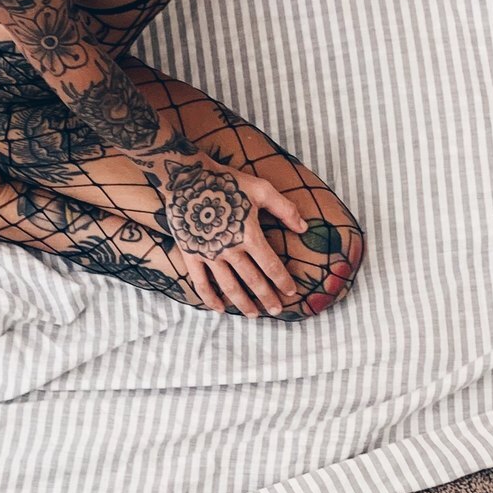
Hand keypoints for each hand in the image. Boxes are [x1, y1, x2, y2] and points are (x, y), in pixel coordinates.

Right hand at [150, 150, 308, 316]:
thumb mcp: (261, 189)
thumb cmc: (227, 181)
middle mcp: (230, 250)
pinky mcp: (192, 254)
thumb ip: (284, 209)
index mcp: (249, 235)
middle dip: (267, 298)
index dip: (283, 281)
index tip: (291, 292)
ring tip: (253, 315)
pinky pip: (201, 283)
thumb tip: (303, 228)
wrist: (188, 178)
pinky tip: (220, 309)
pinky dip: (210, 299)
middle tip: (276, 310)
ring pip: (229, 287)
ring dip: (243, 303)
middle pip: (253, 281)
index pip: (271, 266)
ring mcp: (209, 255)